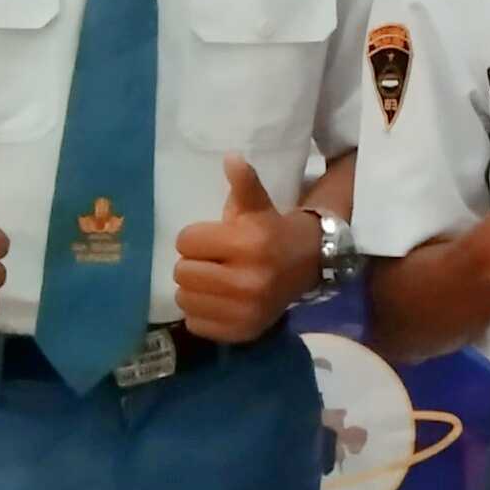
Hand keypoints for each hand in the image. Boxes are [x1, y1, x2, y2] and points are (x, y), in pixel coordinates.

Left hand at [174, 158, 322, 343]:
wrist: (307, 264)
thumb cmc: (272, 230)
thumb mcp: (258, 204)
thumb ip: (243, 182)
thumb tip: (231, 158)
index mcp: (249, 243)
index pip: (186, 241)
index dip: (196, 238)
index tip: (213, 240)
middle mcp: (248, 279)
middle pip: (182, 272)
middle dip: (194, 263)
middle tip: (213, 261)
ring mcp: (245, 309)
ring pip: (185, 298)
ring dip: (194, 289)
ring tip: (214, 281)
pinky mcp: (242, 330)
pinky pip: (195, 323)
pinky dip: (202, 313)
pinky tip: (219, 301)